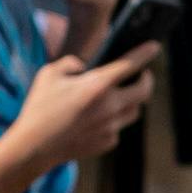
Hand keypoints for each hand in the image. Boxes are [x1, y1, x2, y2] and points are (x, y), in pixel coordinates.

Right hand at [12, 42, 156, 171]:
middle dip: (147, 80)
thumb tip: (84, 67)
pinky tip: (98, 118)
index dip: (145, 53)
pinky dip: (113, 121)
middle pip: (144, 92)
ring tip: (121, 95)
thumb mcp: (49, 74)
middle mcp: (110, 107)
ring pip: (134, 111)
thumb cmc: (40, 107)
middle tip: (143, 74)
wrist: (36, 146)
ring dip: (132, 101)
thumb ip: (70, 63)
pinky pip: (118, 128)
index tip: (155, 46)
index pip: (129, 65)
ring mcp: (111, 127)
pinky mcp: (107, 142)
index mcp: (97, 86)